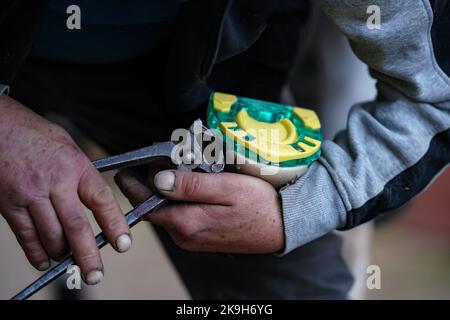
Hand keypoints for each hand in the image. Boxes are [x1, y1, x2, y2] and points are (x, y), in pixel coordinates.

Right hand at [0, 95, 130, 283]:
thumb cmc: (35, 134)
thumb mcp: (69, 147)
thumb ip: (83, 174)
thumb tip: (97, 199)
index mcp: (75, 167)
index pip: (101, 200)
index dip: (115, 224)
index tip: (123, 243)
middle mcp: (54, 183)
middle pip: (76, 226)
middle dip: (88, 254)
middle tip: (96, 273)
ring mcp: (29, 195)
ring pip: (50, 235)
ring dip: (62, 254)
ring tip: (71, 262)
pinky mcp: (8, 204)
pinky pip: (25, 235)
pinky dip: (36, 252)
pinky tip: (45, 261)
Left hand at [116, 168, 284, 252]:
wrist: (282, 228)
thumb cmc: (259, 206)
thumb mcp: (226, 188)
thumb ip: (190, 185)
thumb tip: (158, 180)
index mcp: (186, 223)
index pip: (147, 204)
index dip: (135, 185)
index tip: (125, 171)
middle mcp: (185, 236)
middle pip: (157, 206)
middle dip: (155, 182)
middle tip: (161, 158)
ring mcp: (192, 239)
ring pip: (169, 210)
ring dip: (169, 190)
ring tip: (179, 167)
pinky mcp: (201, 237)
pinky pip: (182, 215)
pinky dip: (180, 199)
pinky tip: (192, 185)